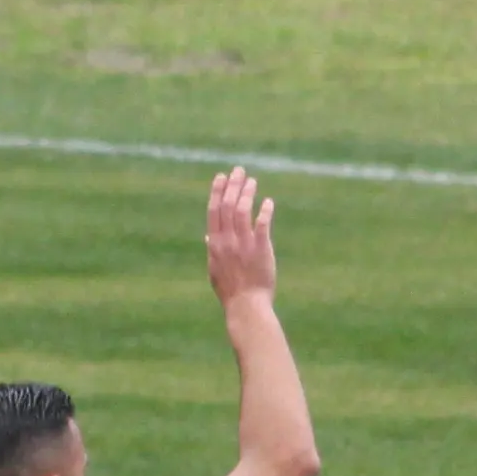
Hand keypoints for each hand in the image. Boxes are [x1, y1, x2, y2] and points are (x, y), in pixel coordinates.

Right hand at [205, 163, 276, 301]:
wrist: (246, 305)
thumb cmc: (230, 290)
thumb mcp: (214, 269)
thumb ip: (212, 249)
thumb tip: (208, 235)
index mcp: (215, 244)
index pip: (214, 211)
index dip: (217, 191)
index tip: (221, 177)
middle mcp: (227, 240)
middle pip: (228, 206)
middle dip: (232, 185)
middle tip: (238, 170)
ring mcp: (243, 244)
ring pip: (243, 211)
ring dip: (247, 193)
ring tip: (252, 181)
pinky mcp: (260, 249)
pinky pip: (262, 225)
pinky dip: (264, 211)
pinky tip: (268, 201)